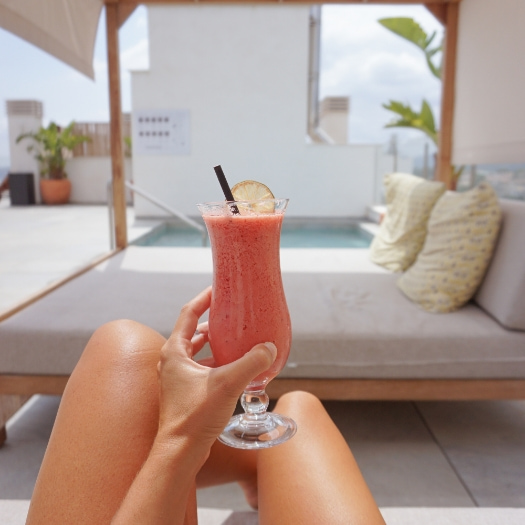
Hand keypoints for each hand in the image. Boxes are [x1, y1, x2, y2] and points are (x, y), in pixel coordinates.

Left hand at [155, 287, 276, 459]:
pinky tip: (234, 368)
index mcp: (175, 351)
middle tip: (232, 315)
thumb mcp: (227, 384)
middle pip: (193, 332)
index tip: (219, 289)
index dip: (204, 299)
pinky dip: (216, 363)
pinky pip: (201, 368)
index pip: (188, 314)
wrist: (180, 452)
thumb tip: (268, 348)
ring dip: (215, 344)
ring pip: (197, 352)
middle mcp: (172, 361)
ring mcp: (177, 378)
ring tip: (236, 340)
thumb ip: (251, 363)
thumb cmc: (194, 416)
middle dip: (213, 323)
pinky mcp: (185, 392)